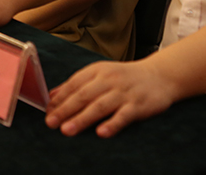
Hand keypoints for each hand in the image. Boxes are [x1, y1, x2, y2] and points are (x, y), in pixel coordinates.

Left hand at [45, 59, 177, 137]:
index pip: (73, 85)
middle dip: (65, 110)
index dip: (59, 99)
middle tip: (51, 123)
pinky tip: (101, 133)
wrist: (159, 75)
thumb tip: (52, 97)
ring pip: (100, 106)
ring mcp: (123, 93)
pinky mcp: (138, 105)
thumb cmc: (125, 77)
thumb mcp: (99, 74)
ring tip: (67, 130)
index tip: (46, 112)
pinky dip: (112, 124)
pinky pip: (123, 116)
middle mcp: (108, 80)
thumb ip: (76, 85)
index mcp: (97, 71)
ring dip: (82, 118)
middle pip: (83, 96)